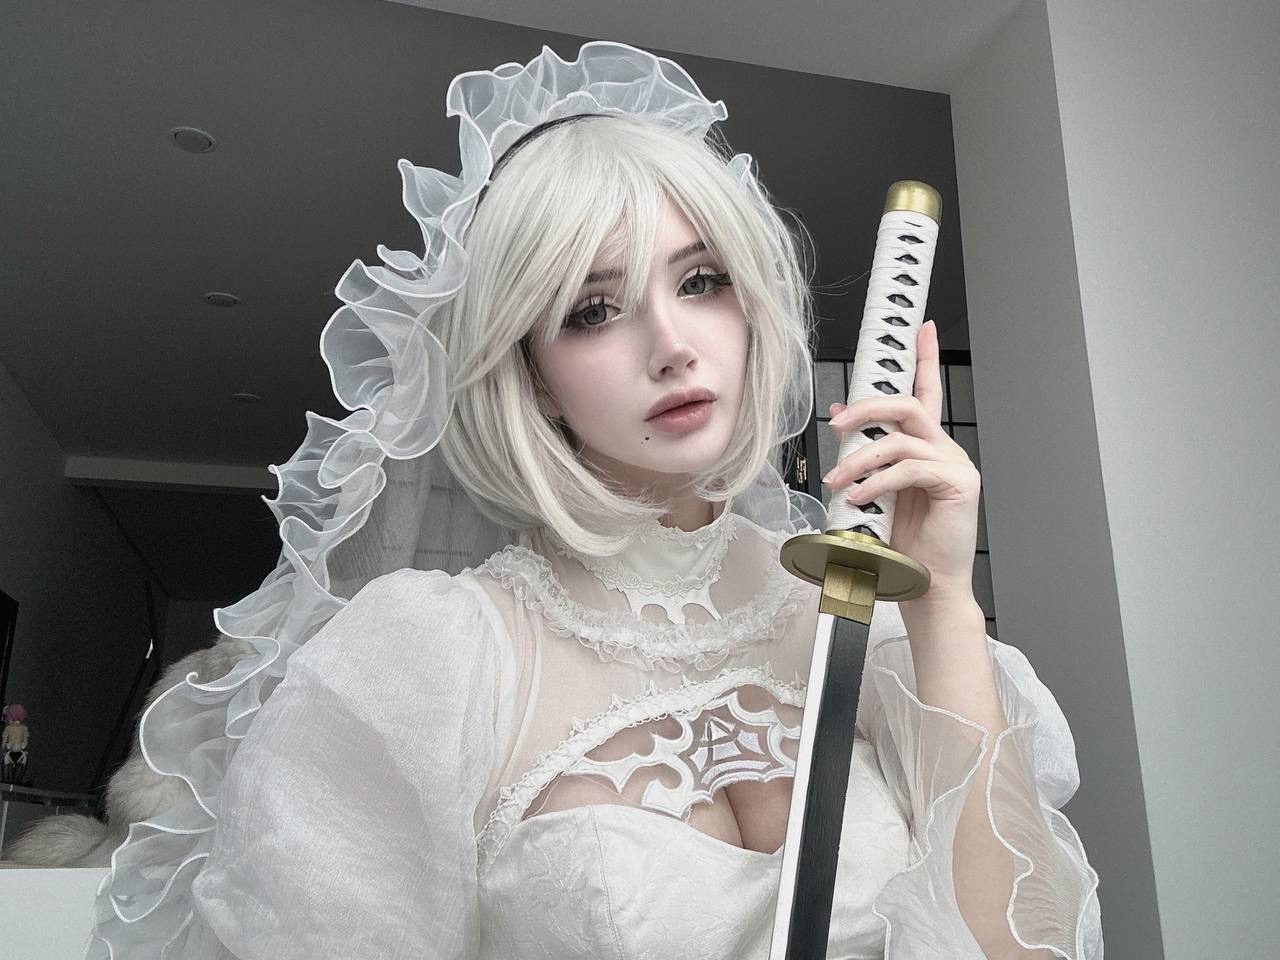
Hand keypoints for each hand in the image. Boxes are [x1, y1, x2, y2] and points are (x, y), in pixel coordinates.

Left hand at [823, 320, 980, 602]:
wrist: (925, 586)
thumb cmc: (901, 542)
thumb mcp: (874, 490)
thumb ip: (865, 454)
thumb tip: (842, 418)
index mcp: (927, 446)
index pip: (927, 391)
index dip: (924, 357)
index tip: (920, 326)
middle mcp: (944, 449)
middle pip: (908, 404)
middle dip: (868, 406)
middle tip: (837, 423)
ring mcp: (955, 465)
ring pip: (901, 438)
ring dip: (861, 458)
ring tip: (840, 482)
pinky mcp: (958, 485)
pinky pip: (910, 469)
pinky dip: (877, 482)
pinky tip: (859, 498)